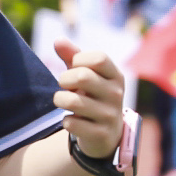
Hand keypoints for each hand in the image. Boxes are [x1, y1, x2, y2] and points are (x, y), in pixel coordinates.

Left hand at [49, 37, 126, 159]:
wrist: (105, 135)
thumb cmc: (92, 96)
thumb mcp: (86, 75)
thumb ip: (72, 56)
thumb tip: (58, 40)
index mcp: (116, 76)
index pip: (98, 58)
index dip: (79, 59)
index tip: (73, 67)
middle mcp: (116, 94)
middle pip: (83, 77)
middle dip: (64, 79)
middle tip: (63, 85)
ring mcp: (110, 115)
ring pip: (73, 101)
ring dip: (60, 100)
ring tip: (62, 101)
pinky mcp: (100, 134)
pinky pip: (71, 123)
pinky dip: (66, 121)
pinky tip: (72, 121)